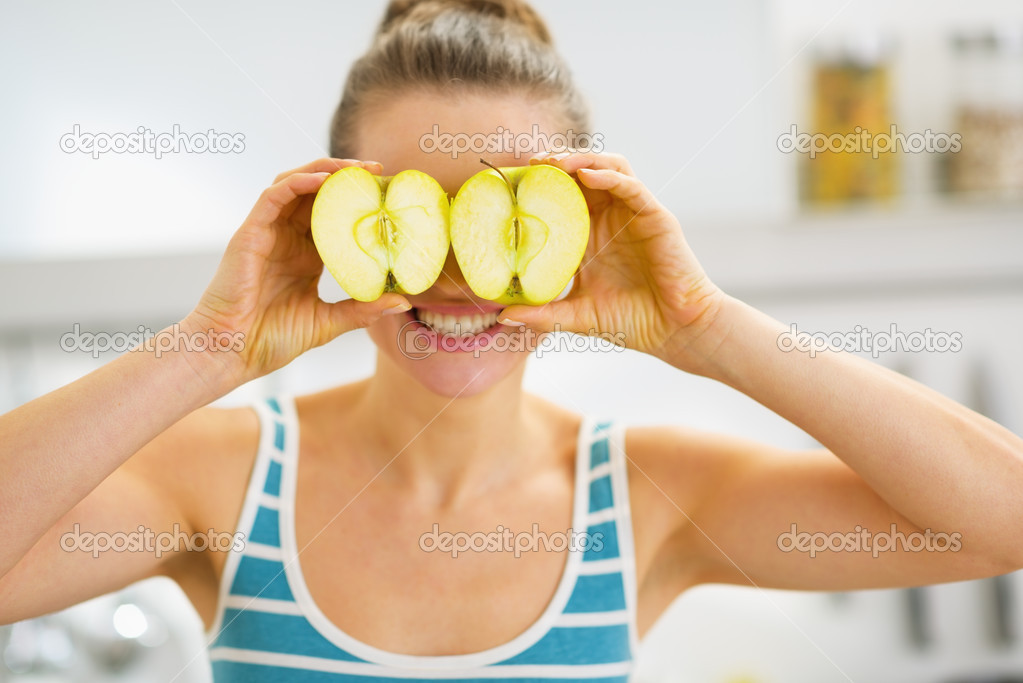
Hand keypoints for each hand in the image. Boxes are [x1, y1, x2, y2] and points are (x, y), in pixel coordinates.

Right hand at [180, 158, 410, 390]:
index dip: (358, 201)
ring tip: (357, 168)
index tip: (388, 195)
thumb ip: (362, 309)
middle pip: (317, 192)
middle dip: (347, 176)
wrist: (231, 352)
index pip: (334, 216)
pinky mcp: (250, 233)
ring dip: (325, 170)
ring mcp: (268, 233)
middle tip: (379, 171)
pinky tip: (324, 179)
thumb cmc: (272, 339)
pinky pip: (274, 195)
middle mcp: (287, 238)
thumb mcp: (328, 322)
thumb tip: (402, 300)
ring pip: (295, 184)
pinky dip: (299, 182)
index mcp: (306, 255)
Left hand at [497, 151, 725, 370]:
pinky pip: (631, 186)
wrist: (673, 332)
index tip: (511, 183)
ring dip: (581, 159)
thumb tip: (503, 316)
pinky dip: (608, 176)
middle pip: (584, 174)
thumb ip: (543, 314)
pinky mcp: (655, 217)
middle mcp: (612, 218)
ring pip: (609, 168)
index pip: (563, 197)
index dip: (540, 185)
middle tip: (530, 164)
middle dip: (557, 163)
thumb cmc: (631, 321)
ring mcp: (634, 215)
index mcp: (591, 235)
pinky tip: (585, 175)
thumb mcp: (577, 316)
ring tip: (554, 162)